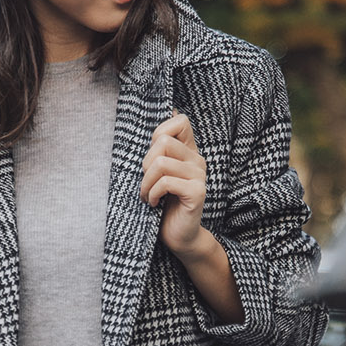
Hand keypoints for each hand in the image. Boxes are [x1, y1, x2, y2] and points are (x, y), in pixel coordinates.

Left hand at [142, 114, 207, 257]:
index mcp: (189, 151)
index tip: (152, 159)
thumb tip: (171, 109)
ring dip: (146, 183)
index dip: (159, 133)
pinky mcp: (197, 192)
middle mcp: (198, 160)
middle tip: (146, 182)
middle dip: (146, 163)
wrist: (177, 236)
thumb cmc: (164, 204)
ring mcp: (200, 176)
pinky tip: (154, 203)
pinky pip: (166, 182)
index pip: (180, 121)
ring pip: (161, 163)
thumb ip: (161, 147)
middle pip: (163, 142)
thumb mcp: (158, 172)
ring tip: (148, 195)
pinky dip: (153, 193)